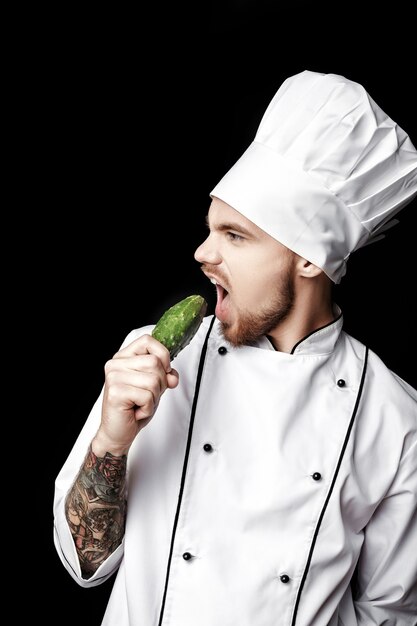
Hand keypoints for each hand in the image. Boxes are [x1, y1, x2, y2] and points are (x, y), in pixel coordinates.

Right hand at [93, 334, 178, 455]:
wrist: (118, 432)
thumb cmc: (134, 408)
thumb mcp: (154, 386)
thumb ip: (165, 375)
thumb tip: (172, 376)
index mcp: (123, 357)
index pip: (147, 340)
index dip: (162, 354)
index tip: (164, 370)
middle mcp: (115, 364)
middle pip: (155, 362)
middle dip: (160, 383)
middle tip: (146, 395)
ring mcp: (114, 377)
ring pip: (154, 380)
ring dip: (154, 397)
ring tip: (140, 404)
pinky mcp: (116, 392)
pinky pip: (147, 396)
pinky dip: (148, 408)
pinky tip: (136, 411)